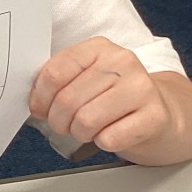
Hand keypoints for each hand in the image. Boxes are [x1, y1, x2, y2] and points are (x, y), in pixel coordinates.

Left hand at [29, 37, 173, 156]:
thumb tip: (32, 100)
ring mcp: (142, 88)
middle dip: (58, 120)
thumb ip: (58, 81)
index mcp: (98, 48)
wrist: (159, 112)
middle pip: (67, 100)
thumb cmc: (112, 97)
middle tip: (64, 124)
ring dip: (79, 133)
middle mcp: (122, 62)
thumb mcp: (84, 78)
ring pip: (86, 121)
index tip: (40, 108)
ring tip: (87, 129)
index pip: (54, 73)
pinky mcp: (155, 116)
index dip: (39, 97)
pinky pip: (109, 138)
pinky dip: (102, 142)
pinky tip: (110, 133)